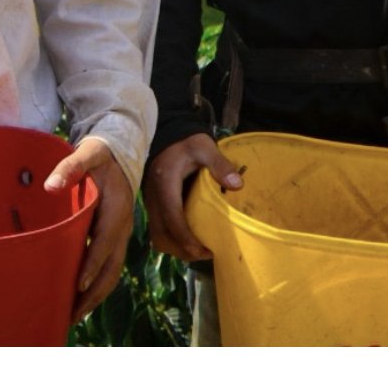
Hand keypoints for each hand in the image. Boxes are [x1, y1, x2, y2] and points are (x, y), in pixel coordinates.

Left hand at [44, 137, 133, 321]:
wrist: (120, 151)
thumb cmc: (100, 154)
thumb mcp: (87, 153)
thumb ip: (70, 167)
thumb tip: (50, 186)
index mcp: (116, 209)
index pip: (105, 242)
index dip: (92, 265)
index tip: (78, 286)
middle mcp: (123, 225)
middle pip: (112, 267)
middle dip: (94, 294)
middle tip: (72, 315)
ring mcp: (121, 233)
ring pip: (113, 271)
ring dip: (96, 294)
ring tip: (74, 315)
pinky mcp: (116, 236)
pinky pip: (110, 265)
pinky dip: (98, 283)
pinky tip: (82, 295)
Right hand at [143, 132, 242, 260]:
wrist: (168, 133)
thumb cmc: (187, 142)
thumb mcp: (204, 147)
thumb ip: (220, 165)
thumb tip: (237, 185)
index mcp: (165, 185)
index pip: (172, 219)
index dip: (187, 239)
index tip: (206, 250)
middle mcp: (153, 197)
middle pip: (161, 234)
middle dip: (182, 250)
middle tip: (206, 253)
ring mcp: (150, 202)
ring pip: (157, 236)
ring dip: (175, 248)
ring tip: (198, 250)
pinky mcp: (152, 204)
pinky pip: (157, 230)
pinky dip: (170, 240)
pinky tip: (187, 239)